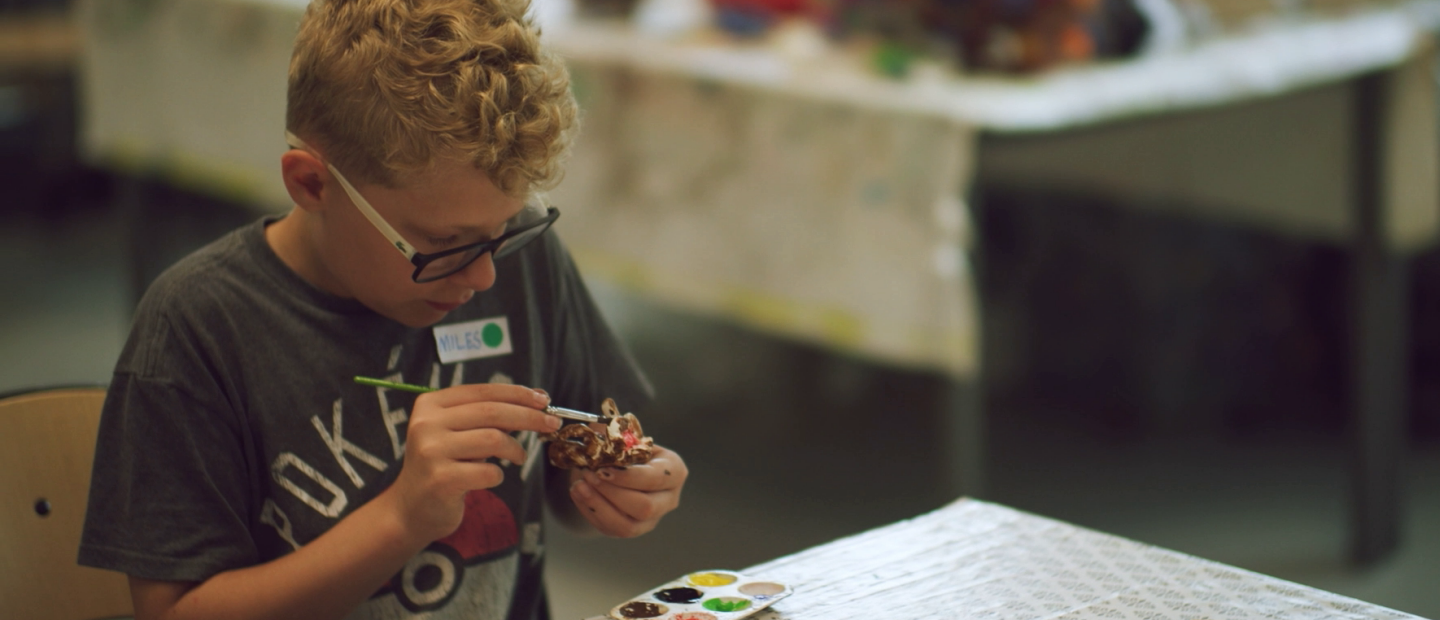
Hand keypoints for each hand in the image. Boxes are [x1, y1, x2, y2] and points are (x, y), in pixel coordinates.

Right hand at [383, 384, 561, 542]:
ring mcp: (431, 452)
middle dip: (529, 416)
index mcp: (430, 405)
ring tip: (518, 457)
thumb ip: (487, 416)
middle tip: (551, 424)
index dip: (517, 394)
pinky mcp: (441, 480)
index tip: (544, 399)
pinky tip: (492, 478)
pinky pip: (488, 472)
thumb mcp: (457, 433)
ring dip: (515, 449)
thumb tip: (537, 399)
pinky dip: (498, 475)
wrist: (411, 508)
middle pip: (492, 412)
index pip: (483, 391)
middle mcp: (426, 424)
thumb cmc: (443, 466)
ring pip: (493, 439)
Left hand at [568, 445, 687, 537]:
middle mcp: (669, 499)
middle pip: (645, 507)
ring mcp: (652, 519)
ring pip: (627, 526)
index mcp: (674, 471)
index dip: (627, 477)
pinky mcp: (633, 529)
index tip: (601, 469)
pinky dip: (591, 512)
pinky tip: (578, 494)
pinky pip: (612, 529)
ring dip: (598, 506)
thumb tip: (594, 435)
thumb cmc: (627, 449)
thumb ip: (614, 436)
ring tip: (578, 486)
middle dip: (612, 493)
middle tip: (588, 475)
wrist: (621, 467)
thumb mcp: (626, 438)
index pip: (654, 479)